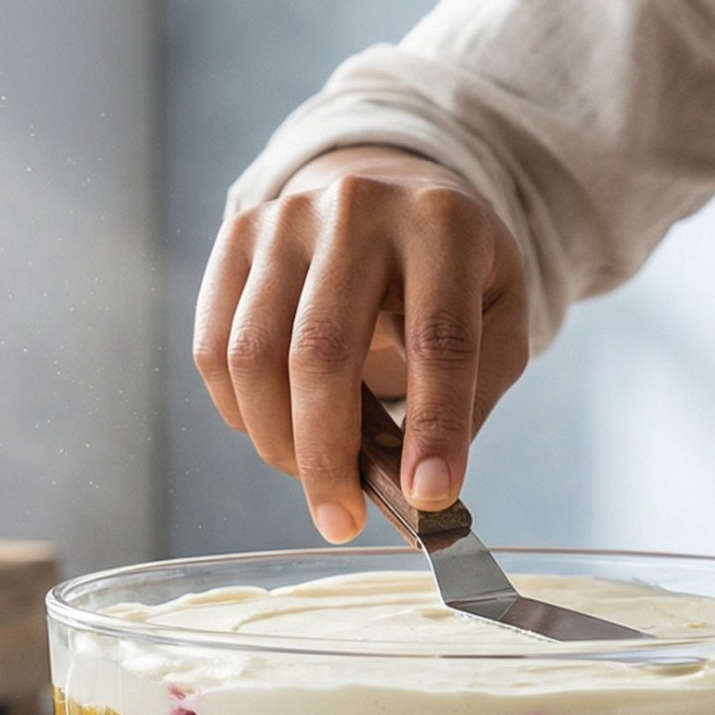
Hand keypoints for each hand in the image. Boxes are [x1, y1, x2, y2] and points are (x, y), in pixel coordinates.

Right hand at [194, 146, 529, 541]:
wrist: (393, 192)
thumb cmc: (454, 273)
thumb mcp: (499, 318)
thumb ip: (473, 393)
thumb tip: (418, 484)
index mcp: (444, 224)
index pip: (438, 338)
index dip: (434, 425)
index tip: (428, 496)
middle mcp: (358, 208)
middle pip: (323, 350)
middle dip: (327, 455)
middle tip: (341, 522)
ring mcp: (287, 219)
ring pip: (254, 355)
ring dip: (276, 441)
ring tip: (312, 479)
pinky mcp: (236, 238)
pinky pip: (215, 348)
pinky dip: (239, 412)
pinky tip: (276, 435)